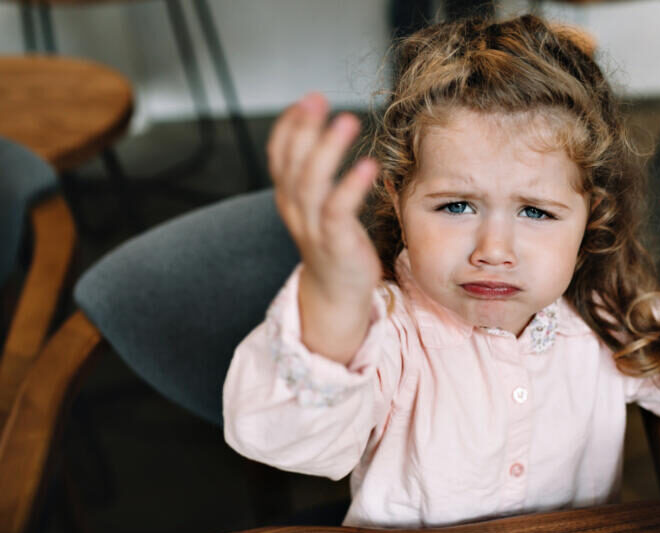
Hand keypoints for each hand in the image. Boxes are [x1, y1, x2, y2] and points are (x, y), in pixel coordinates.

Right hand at [268, 92, 381, 304]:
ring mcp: (313, 227)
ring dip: (327, 149)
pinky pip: (338, 211)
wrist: (338, 294)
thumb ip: (316, 174)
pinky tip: (368, 165)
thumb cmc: (336, 244)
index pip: (279, 155)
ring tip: (346, 121)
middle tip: (317, 99)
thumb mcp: (319, 205)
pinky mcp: (336, 243)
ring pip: (311, 183)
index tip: (307, 100)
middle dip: (302, 128)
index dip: (289, 126)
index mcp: (290, 198)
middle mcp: (296, 210)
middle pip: (292, 163)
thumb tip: (324, 132)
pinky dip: (351, 186)